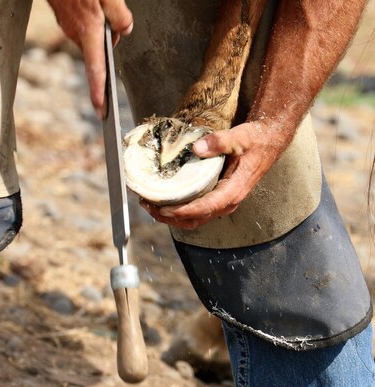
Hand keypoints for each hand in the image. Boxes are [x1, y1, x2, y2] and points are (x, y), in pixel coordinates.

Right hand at [47, 0, 132, 115]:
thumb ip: (120, 15)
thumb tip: (125, 30)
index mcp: (89, 31)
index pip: (96, 70)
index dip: (99, 93)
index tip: (102, 111)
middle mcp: (75, 33)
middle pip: (99, 49)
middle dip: (110, 40)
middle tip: (113, 11)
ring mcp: (67, 25)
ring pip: (92, 34)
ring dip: (101, 23)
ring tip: (99, 0)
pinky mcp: (63, 16)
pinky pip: (83, 23)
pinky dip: (91, 16)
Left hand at [141, 120, 289, 229]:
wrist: (268, 142)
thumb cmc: (256, 141)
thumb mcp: (240, 137)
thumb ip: (220, 142)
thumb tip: (197, 148)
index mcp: (232, 192)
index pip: (203, 208)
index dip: (181, 211)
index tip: (163, 209)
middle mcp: (227, 203)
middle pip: (194, 220)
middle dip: (169, 217)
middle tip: (147, 206)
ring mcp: (222, 203)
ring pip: (194, 219)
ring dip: (171, 216)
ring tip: (149, 205)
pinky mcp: (218, 198)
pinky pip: (196, 211)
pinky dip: (179, 210)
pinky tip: (164, 200)